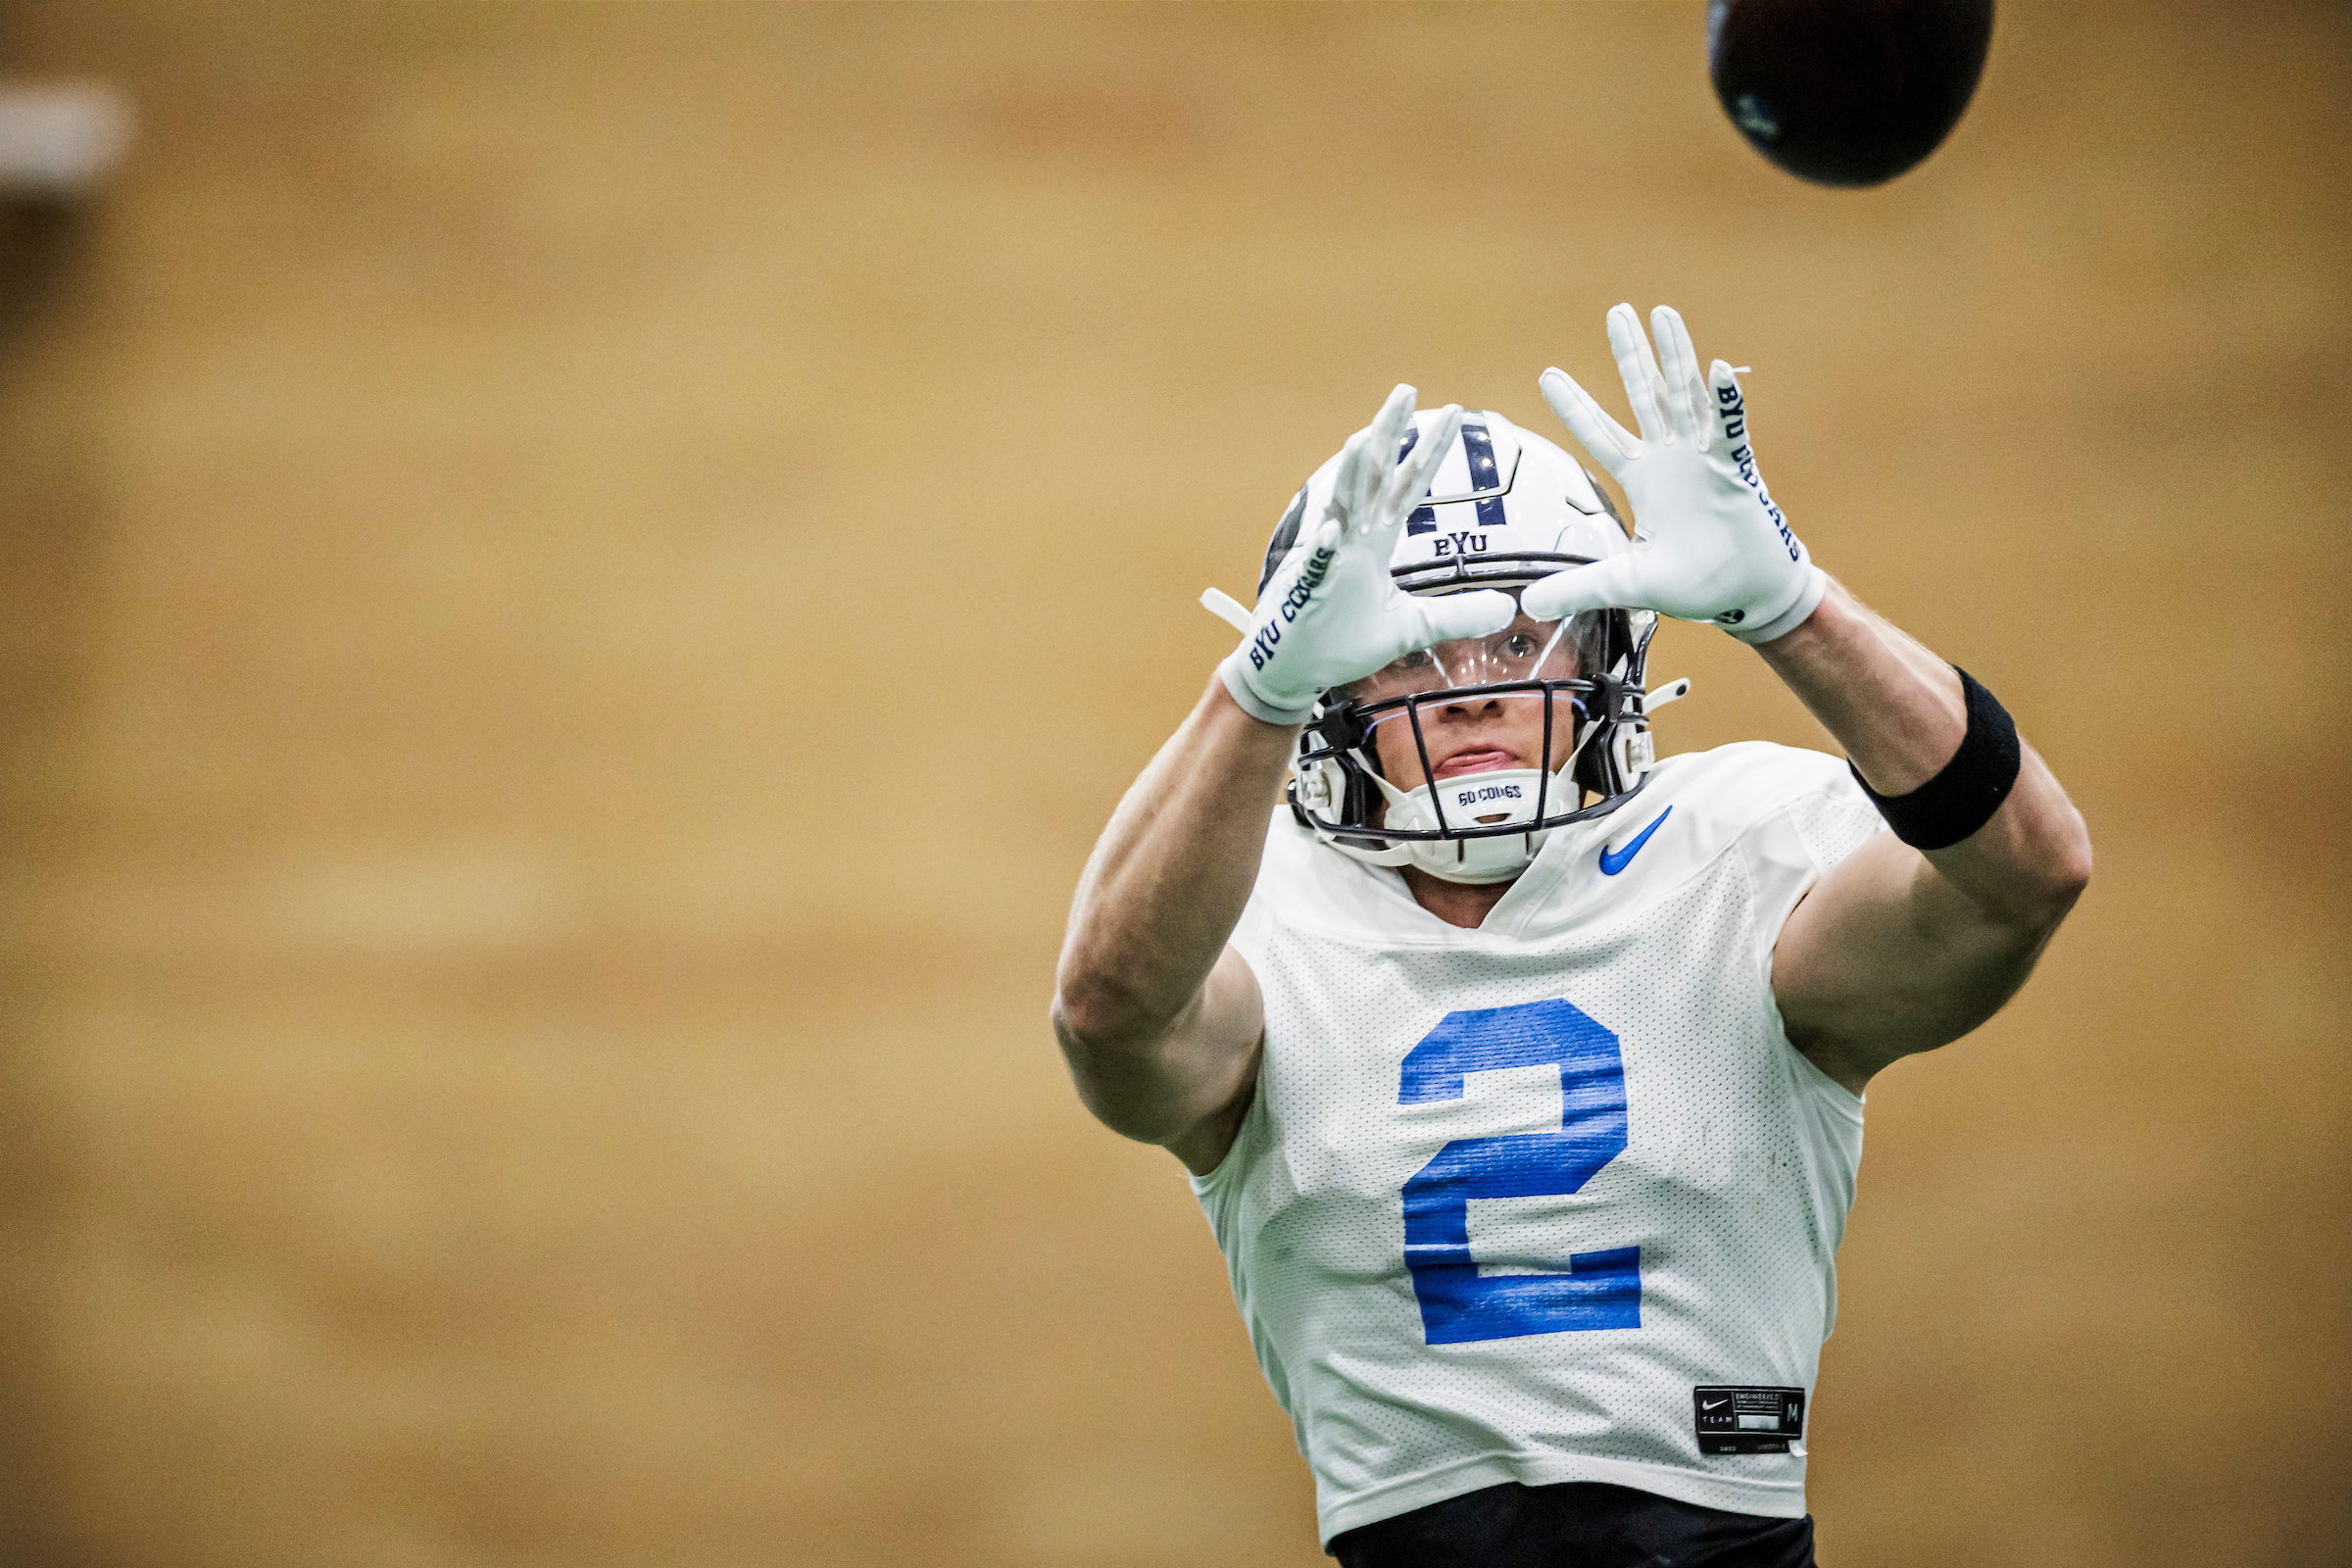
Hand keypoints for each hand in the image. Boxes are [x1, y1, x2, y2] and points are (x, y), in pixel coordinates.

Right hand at [1218, 386, 1516, 724]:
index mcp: (1373, 542)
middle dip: (1388, 436)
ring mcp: (1325, 561)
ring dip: (1352, 477)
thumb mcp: (1412, 627)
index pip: (1406, 487)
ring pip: (1341, 509)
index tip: (1452, 412)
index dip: (1428, 451)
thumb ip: (1457, 613)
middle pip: (1373, 478)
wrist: (1294, 670)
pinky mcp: (1305, 591)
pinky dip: (1323, 548)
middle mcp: (1350, 540)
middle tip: (1405, 391)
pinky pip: (1316, 566)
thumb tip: (1508, 608)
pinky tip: (1333, 531)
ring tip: (1365, 438)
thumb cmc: (1342, 643)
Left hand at [1522, 304, 1826, 644]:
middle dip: (1631, 355)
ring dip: (1675, 355)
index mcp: (1643, 480)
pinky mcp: (1736, 470)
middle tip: (1617, 312)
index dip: (1575, 406)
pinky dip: (1726, 400)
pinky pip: (1730, 429)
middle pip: (1644, 396)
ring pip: (1685, 396)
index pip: (1600, 435)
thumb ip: (1579, 587)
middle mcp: (1671, 460)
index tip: (1547, 374)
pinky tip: (1718, 368)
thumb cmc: (1695, 585)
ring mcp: (1704, 459)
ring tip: (1661, 313)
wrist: (1747, 596)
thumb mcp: (1626, 585)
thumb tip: (1528, 605)